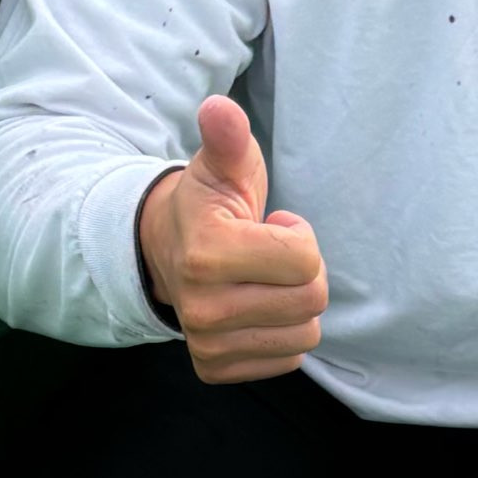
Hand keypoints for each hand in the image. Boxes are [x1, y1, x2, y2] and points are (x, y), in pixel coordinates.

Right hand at [136, 97, 327, 385]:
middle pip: (311, 300)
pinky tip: (255, 309)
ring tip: (261, 281)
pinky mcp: (214, 368)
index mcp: (207, 254)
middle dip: (302, 272)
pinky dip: (281, 334)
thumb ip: (228, 137)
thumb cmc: (209, 204)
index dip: (298, 236)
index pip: (305, 260)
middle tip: (268, 255)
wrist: (165, 251)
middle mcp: (203, 308)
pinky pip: (288, 360)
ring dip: (294, 305)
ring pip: (305, 335)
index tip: (271, 225)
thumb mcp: (221, 165)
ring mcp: (207, 343)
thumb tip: (220, 108)